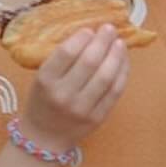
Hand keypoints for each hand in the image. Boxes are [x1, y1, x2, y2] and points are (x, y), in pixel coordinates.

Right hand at [19, 25, 129, 153]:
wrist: (44, 138)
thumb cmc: (42, 101)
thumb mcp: (42, 78)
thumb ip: (61, 59)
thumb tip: (90, 34)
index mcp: (46, 81)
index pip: (66, 53)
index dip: (82, 38)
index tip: (90, 29)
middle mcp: (64, 94)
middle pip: (90, 62)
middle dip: (103, 42)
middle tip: (109, 29)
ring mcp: (83, 108)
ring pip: (106, 76)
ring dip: (116, 56)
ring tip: (120, 43)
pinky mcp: (98, 117)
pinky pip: (116, 91)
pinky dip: (123, 73)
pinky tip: (124, 61)